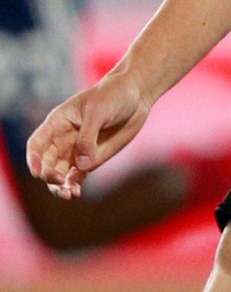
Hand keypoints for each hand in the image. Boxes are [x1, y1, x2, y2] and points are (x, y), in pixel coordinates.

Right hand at [25, 74, 151, 199]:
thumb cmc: (113, 96)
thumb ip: (88, 137)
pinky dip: (74, 184)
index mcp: (57, 123)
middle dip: (49, 175)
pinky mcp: (92, 159)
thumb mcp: (98, 112)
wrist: (135, 96)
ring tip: (67, 195)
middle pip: (47, 162)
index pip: (37, 143)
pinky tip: (75, 193)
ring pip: (60, 173)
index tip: (37, 173)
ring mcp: (77, 151)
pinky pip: (78, 176)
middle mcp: (63, 139)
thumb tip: (82, 165)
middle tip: (58, 182)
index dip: (34, 159)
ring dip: (60, 185)